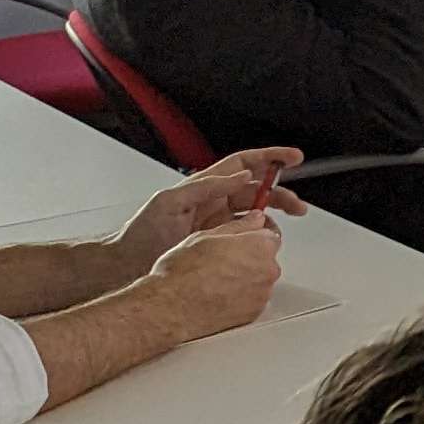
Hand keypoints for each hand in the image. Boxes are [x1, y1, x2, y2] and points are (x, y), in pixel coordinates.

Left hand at [118, 149, 306, 267]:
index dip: (270, 158)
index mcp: (204, 187)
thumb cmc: (140, 234)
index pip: (243, 164)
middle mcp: (213, 202)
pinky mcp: (217, 242)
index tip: (292, 158)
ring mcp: (216, 223)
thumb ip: (206, 186)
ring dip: (272, 219)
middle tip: (297, 206)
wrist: (126, 266)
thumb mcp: (170, 202)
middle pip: (257, 190)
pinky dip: (258, 237)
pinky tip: (260, 243)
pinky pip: (246, 235)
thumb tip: (240, 176)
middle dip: (281, 194)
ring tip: (277, 232)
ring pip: (255, 214)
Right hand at [141, 217, 284, 344]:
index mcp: (260, 245)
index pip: (269, 234)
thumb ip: (238, 225)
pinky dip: (240, 298)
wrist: (170, 307)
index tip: (241, 240)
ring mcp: (262, 294)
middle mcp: (268, 270)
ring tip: (214, 281)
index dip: (251, 236)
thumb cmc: (183, 273)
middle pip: (265, 258)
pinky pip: (252, 300)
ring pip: (259, 280)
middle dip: (248, 258)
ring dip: (245, 278)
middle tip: (219, 261)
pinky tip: (217, 296)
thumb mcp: (205, 236)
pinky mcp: (254, 313)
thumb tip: (255, 219)